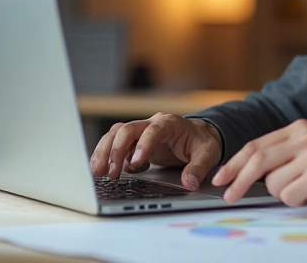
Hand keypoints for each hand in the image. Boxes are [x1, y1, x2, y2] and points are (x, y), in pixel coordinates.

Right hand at [89, 113, 222, 189]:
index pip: (153, 130)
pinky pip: (116, 144)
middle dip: (116, 150)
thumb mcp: (208, 154)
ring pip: (116, 135)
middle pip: (127, 130)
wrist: (199, 136)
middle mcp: (152, 124)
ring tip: (98, 172)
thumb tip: (189, 182)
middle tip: (110, 173)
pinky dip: (107, 155)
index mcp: (170, 123)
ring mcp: (141, 132)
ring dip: (105, 152)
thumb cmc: (201, 143)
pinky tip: (104, 171)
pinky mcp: (134, 142)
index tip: (137, 163)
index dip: (144, 145)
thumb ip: (199, 168)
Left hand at [211, 119, 306, 206]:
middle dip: (239, 180)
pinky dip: (298, 201)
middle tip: (230, 195)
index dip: (235, 163)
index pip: (256, 145)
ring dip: (285, 194)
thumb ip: (284, 153)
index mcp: (298, 128)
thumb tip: (249, 171)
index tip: (222, 177)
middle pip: (257, 160)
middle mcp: (304, 137)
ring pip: (274, 184)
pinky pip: (291, 196)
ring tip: (305, 190)